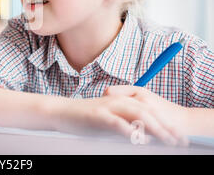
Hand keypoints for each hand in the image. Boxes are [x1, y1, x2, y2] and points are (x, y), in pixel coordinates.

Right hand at [50, 93, 188, 145]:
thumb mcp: (108, 119)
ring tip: (167, 140)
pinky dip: (130, 130)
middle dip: (166, 127)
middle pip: (148, 112)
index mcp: (122, 100)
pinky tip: (140, 139)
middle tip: (178, 141)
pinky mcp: (98, 115)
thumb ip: (124, 123)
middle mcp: (118, 101)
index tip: (177, 137)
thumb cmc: (84, 117)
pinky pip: (118, 122)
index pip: (149, 110)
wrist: (61, 111)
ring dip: (154, 128)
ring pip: (137, 115)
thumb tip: (142, 134)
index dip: (165, 123)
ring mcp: (108, 107)